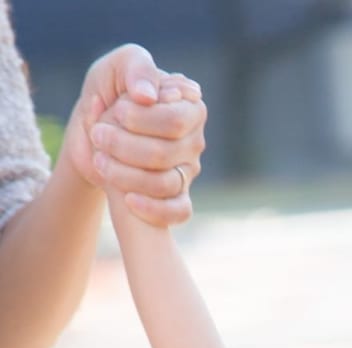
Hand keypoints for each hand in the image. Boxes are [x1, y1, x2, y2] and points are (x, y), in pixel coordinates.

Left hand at [62, 44, 206, 224]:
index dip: (141, 119)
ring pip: (166, 183)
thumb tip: (149, 96)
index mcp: (189, 107)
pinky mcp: (178, 197)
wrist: (93, 132)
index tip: (117, 110)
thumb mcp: (115, 68)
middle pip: (165, 153)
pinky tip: (128, 201)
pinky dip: (154, 210)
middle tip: (99, 134)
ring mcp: (187, 170)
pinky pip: (179, 212)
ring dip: (125, 174)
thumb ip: (136, 68)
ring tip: (101, 160)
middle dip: (124, 145)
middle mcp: (194, 140)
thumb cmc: (108, 94)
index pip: (175, 121)